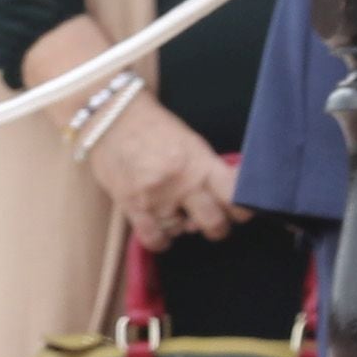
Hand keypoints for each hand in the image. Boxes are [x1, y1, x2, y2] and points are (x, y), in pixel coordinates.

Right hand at [85, 94, 242, 247]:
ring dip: (182, 227)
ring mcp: (156, 196)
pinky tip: (161, 232)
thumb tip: (223, 199)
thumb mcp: (192, 143)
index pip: (235, 198)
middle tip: (211, 222)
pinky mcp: (132, 205)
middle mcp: (182, 182)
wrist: (114, 116)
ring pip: (182, 232)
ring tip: (176, 214)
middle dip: (217, 227)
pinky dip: (161, 240)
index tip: (237, 212)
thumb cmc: (155, 128)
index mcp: (201, 163)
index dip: (242, 210)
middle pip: (214, 223)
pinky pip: (154, 238)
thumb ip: (209, 170)